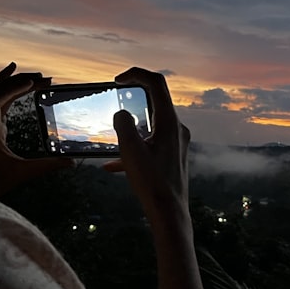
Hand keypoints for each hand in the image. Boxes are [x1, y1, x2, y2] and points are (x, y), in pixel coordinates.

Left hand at [0, 62, 73, 198]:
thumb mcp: (23, 173)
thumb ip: (48, 166)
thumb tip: (71, 162)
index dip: (13, 88)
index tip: (32, 83)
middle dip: (19, 81)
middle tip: (42, 77)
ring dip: (14, 84)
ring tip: (34, 77)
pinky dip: (11, 94)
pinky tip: (22, 91)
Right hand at [103, 67, 190, 225]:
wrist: (170, 213)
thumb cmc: (152, 183)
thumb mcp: (130, 150)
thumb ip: (123, 125)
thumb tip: (122, 113)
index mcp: (169, 122)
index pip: (156, 83)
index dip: (136, 74)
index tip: (118, 79)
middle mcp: (176, 129)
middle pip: (155, 101)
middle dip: (133, 98)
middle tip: (115, 98)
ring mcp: (176, 143)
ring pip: (151, 124)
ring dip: (131, 126)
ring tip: (112, 136)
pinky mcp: (172, 157)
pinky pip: (151, 145)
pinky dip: (134, 148)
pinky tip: (113, 166)